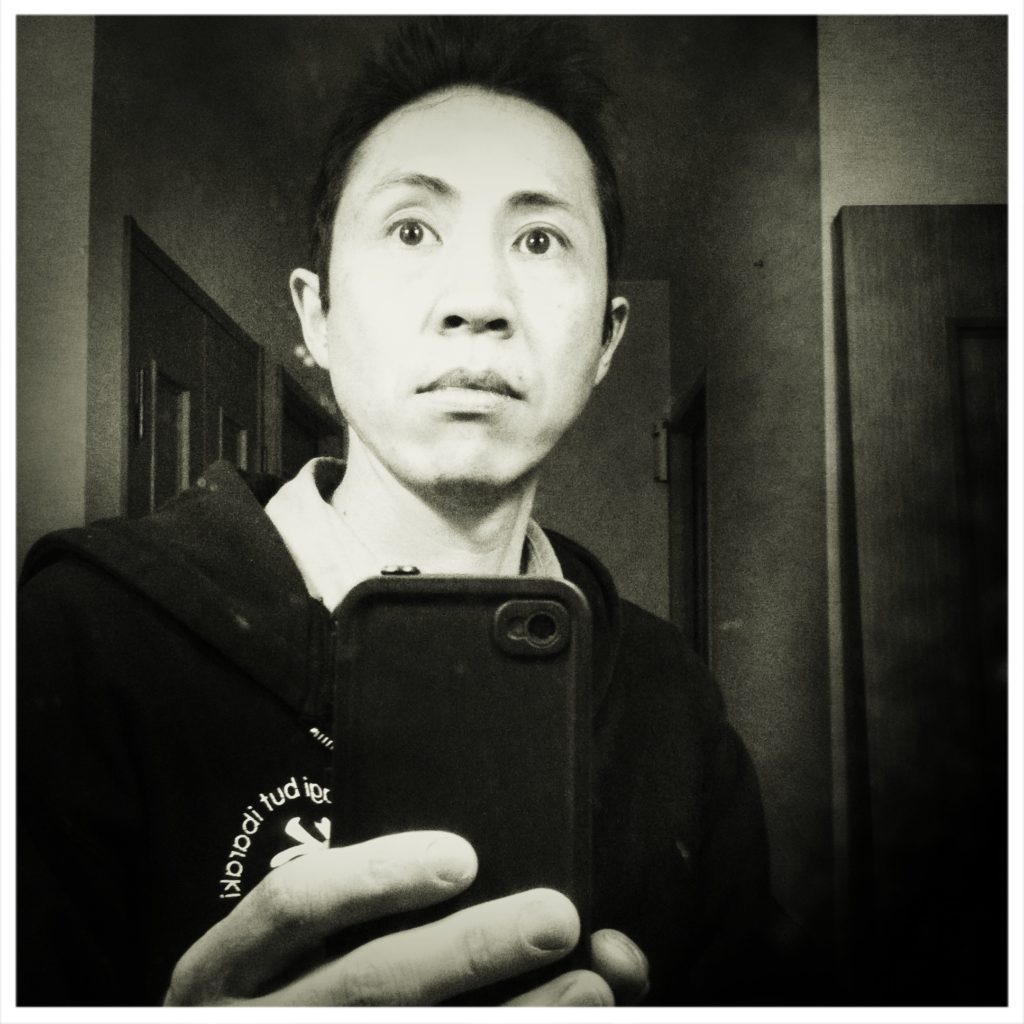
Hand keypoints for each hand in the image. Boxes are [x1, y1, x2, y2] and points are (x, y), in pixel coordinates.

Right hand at [163, 831, 648, 1005]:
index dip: (374, 878)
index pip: (291, 905)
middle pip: (368, 984)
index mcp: (229, 966)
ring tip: (591, 988)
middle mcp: (254, 1022)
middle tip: (557, 916)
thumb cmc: (282, 989)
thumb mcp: (285, 948)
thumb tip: (474, 866)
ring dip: (514, 1020)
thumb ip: (357, 904)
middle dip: (469, 951)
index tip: (462, 857)